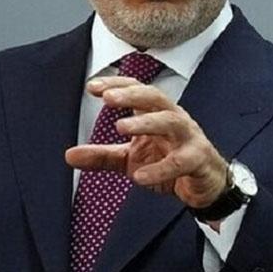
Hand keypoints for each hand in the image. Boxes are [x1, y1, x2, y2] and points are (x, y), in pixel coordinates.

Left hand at [64, 77, 226, 208]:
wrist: (204, 186)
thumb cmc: (167, 162)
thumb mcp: (129, 159)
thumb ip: (101, 155)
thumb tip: (68, 156)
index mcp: (155, 113)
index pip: (136, 90)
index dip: (116, 85)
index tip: (91, 86)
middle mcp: (173, 119)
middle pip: (155, 97)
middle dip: (131, 95)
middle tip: (107, 98)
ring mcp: (189, 138)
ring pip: (171, 122)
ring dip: (146, 122)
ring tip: (120, 127)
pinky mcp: (199, 160)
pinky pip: (182, 161)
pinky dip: (161, 169)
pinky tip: (139, 177)